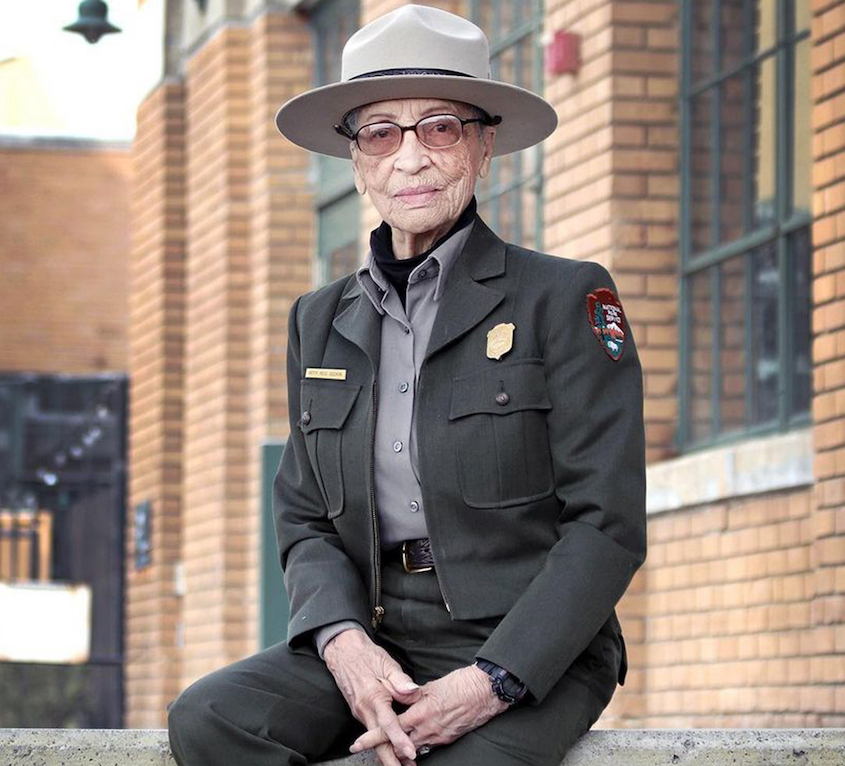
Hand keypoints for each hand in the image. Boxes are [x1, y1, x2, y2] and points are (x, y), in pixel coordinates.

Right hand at [323, 629, 420, 765]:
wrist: (343, 651)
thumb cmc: (366, 655)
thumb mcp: (386, 663)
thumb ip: (400, 680)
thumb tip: (413, 691)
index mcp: (373, 696)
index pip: (389, 723)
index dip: (400, 739)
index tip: (411, 752)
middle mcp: (364, 709)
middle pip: (378, 741)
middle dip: (391, 759)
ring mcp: (360, 712)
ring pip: (374, 738)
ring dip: (387, 753)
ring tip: (403, 764)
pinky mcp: (360, 712)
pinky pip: (371, 730)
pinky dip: (381, 742)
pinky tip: (391, 748)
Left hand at [349, 664, 508, 757]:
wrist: (486, 691)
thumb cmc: (461, 683)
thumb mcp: (432, 685)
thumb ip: (411, 693)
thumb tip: (396, 694)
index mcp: (421, 713)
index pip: (391, 728)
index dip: (373, 737)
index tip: (358, 743)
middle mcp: (429, 729)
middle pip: (400, 746)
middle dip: (385, 750)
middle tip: (372, 753)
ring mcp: (439, 736)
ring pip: (414, 748)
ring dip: (402, 750)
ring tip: (391, 750)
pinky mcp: (448, 738)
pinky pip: (428, 745)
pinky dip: (418, 745)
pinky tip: (414, 741)